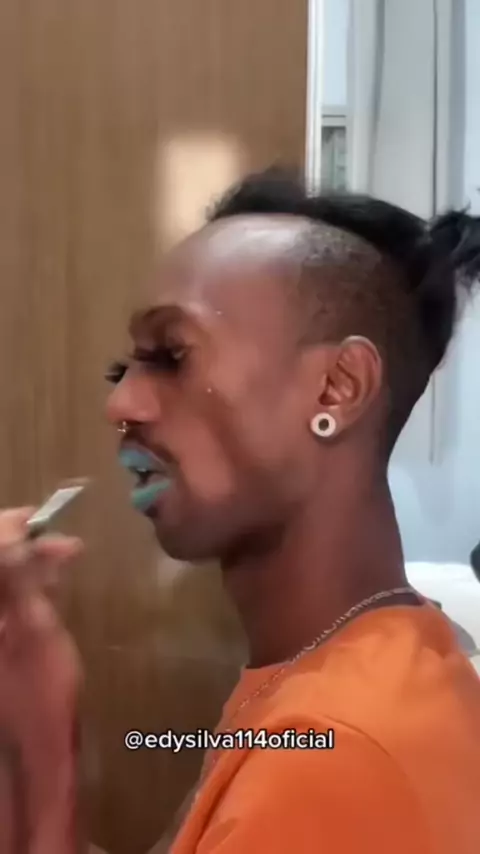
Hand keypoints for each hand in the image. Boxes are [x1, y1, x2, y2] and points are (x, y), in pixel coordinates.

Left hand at [0, 507, 83, 852]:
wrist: (29, 752)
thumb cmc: (38, 692)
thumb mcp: (35, 626)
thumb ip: (20, 573)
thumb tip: (14, 526)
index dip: (9, 527)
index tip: (43, 519)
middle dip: (23, 547)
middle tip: (66, 547)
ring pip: (0, 581)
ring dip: (24, 566)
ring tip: (63, 564)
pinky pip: (4, 600)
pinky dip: (21, 589)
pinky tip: (48, 590)